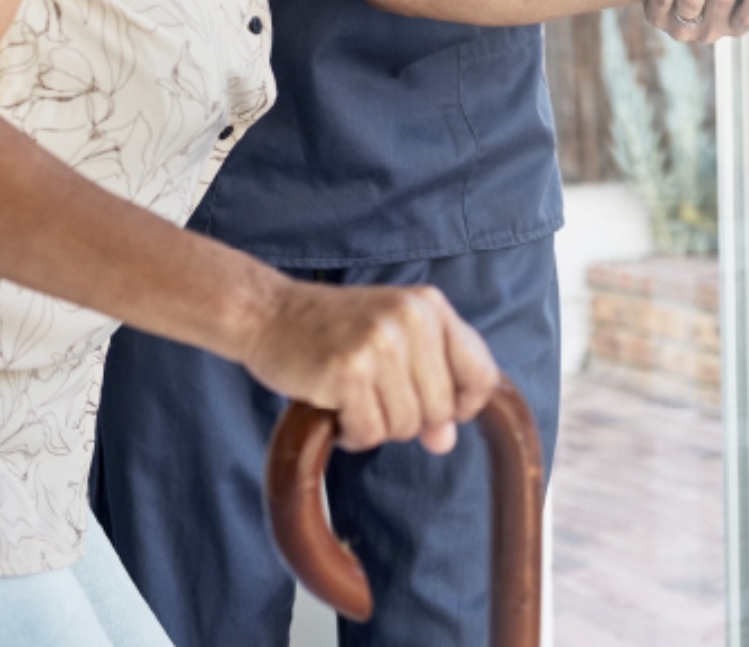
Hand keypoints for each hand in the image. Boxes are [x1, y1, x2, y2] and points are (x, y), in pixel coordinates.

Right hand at [241, 280, 500, 455]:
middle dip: (408, 418)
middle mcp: (410, 320)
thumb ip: (429, 384)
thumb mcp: (392, 341)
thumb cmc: (333, 329)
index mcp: (430, 306)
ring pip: (405, 427)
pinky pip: (369, 433)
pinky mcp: (347, 372)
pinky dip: (350, 433)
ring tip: (349, 395)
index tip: (434, 407)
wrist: (266, 312)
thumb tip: (445, 441)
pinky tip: (332, 407)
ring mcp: (378, 344)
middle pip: (441, 410)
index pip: (481, 374)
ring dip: (376, 425)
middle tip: (372, 394)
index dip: (462, 404)